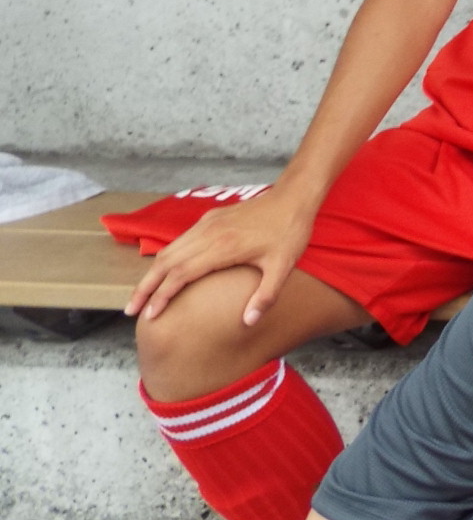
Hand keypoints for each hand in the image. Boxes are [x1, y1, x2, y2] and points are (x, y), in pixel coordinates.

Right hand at [127, 185, 317, 325]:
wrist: (294, 196)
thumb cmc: (290, 232)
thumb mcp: (283, 267)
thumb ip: (265, 296)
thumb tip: (248, 322)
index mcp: (222, 247)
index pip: (180, 275)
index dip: (162, 296)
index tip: (150, 315)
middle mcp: (208, 234)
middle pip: (165, 262)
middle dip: (145, 288)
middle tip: (131, 311)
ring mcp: (207, 224)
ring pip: (169, 250)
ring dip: (152, 272)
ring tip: (141, 295)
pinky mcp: (210, 218)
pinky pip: (180, 240)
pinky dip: (166, 258)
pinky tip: (164, 271)